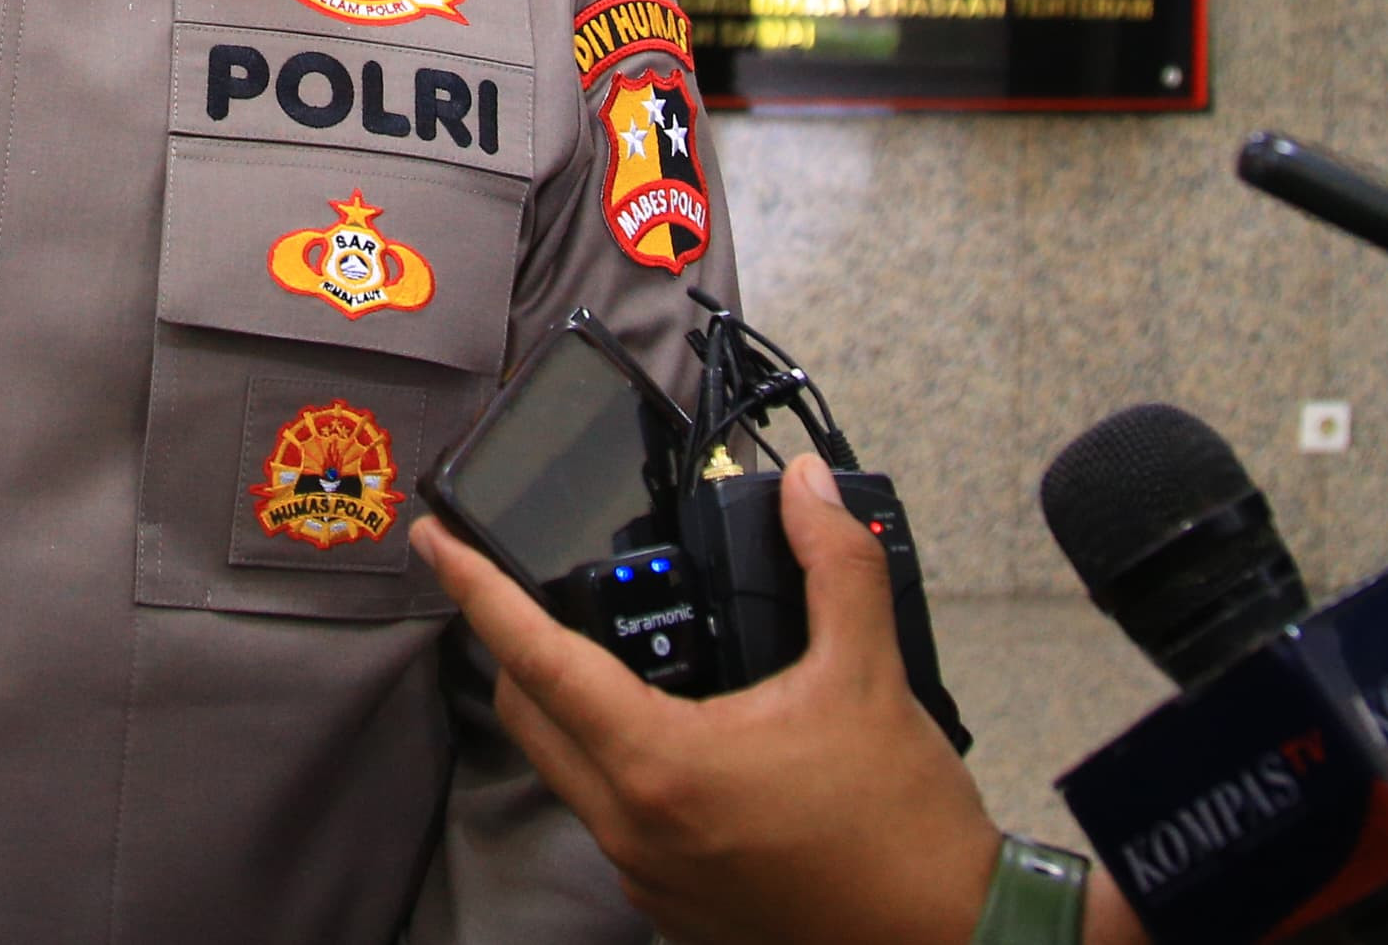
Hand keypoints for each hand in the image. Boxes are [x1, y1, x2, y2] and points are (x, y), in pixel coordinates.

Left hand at [416, 454, 1008, 944]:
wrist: (951, 939)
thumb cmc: (904, 826)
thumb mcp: (870, 674)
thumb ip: (832, 564)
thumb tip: (809, 488)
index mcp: (661, 763)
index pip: (536, 658)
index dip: (478, 590)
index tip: (436, 543)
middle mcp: (634, 826)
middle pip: (532, 716)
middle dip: (515, 644)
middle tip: (521, 587)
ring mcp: (649, 875)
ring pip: (569, 772)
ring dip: (570, 709)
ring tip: (603, 652)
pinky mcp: (675, 906)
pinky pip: (613, 819)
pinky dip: (617, 764)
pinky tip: (668, 733)